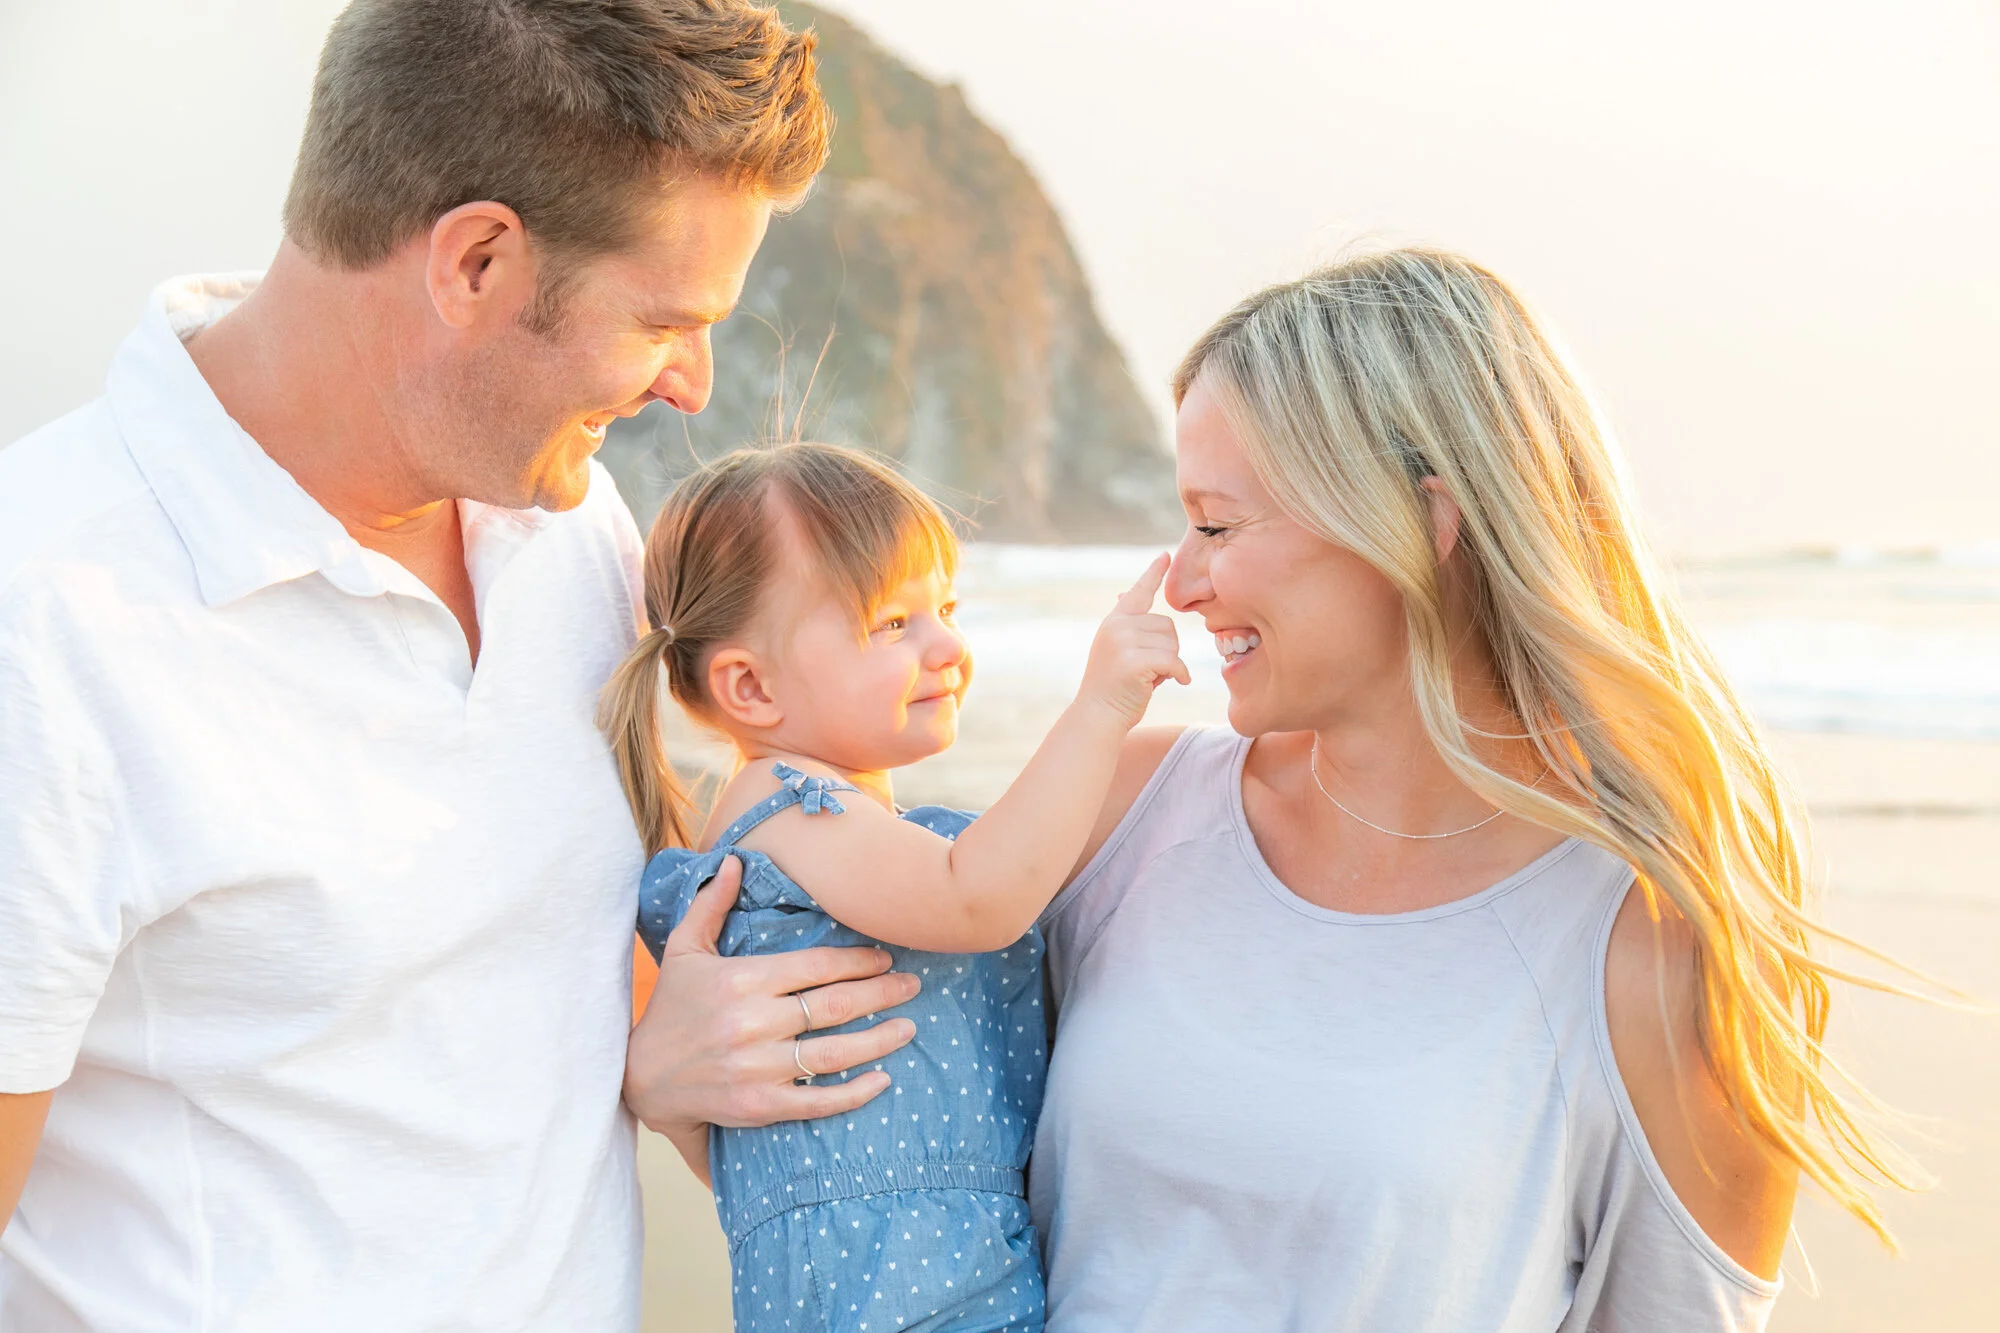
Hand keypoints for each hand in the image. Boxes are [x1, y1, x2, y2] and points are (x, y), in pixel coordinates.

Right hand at [623, 855, 920, 1182]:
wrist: (640, 1078)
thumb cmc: (669, 1009)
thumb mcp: (683, 949)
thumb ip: (711, 904)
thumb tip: (735, 861)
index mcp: (742, 980)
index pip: (816, 966)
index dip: (859, 961)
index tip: (886, 957)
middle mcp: (753, 1022)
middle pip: (835, 1004)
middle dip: (882, 993)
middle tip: (913, 986)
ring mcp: (758, 1067)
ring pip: (835, 1051)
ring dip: (880, 1039)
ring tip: (908, 1027)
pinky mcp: (760, 1106)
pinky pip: (818, 1099)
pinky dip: (855, 1092)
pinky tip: (883, 1079)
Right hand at [1076, 553, 1189, 727]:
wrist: (1097, 715)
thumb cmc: (1113, 686)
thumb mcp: (1117, 648)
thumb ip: (1127, 625)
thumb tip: (1121, 595)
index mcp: (1114, 621)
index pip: (1138, 592)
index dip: (1153, 574)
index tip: (1165, 556)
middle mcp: (1117, 626)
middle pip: (1167, 625)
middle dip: (1167, 649)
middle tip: (1147, 670)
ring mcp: (1123, 642)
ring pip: (1172, 644)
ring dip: (1169, 663)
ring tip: (1148, 677)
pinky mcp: (1134, 661)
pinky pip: (1173, 661)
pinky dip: (1179, 674)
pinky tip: (1176, 683)